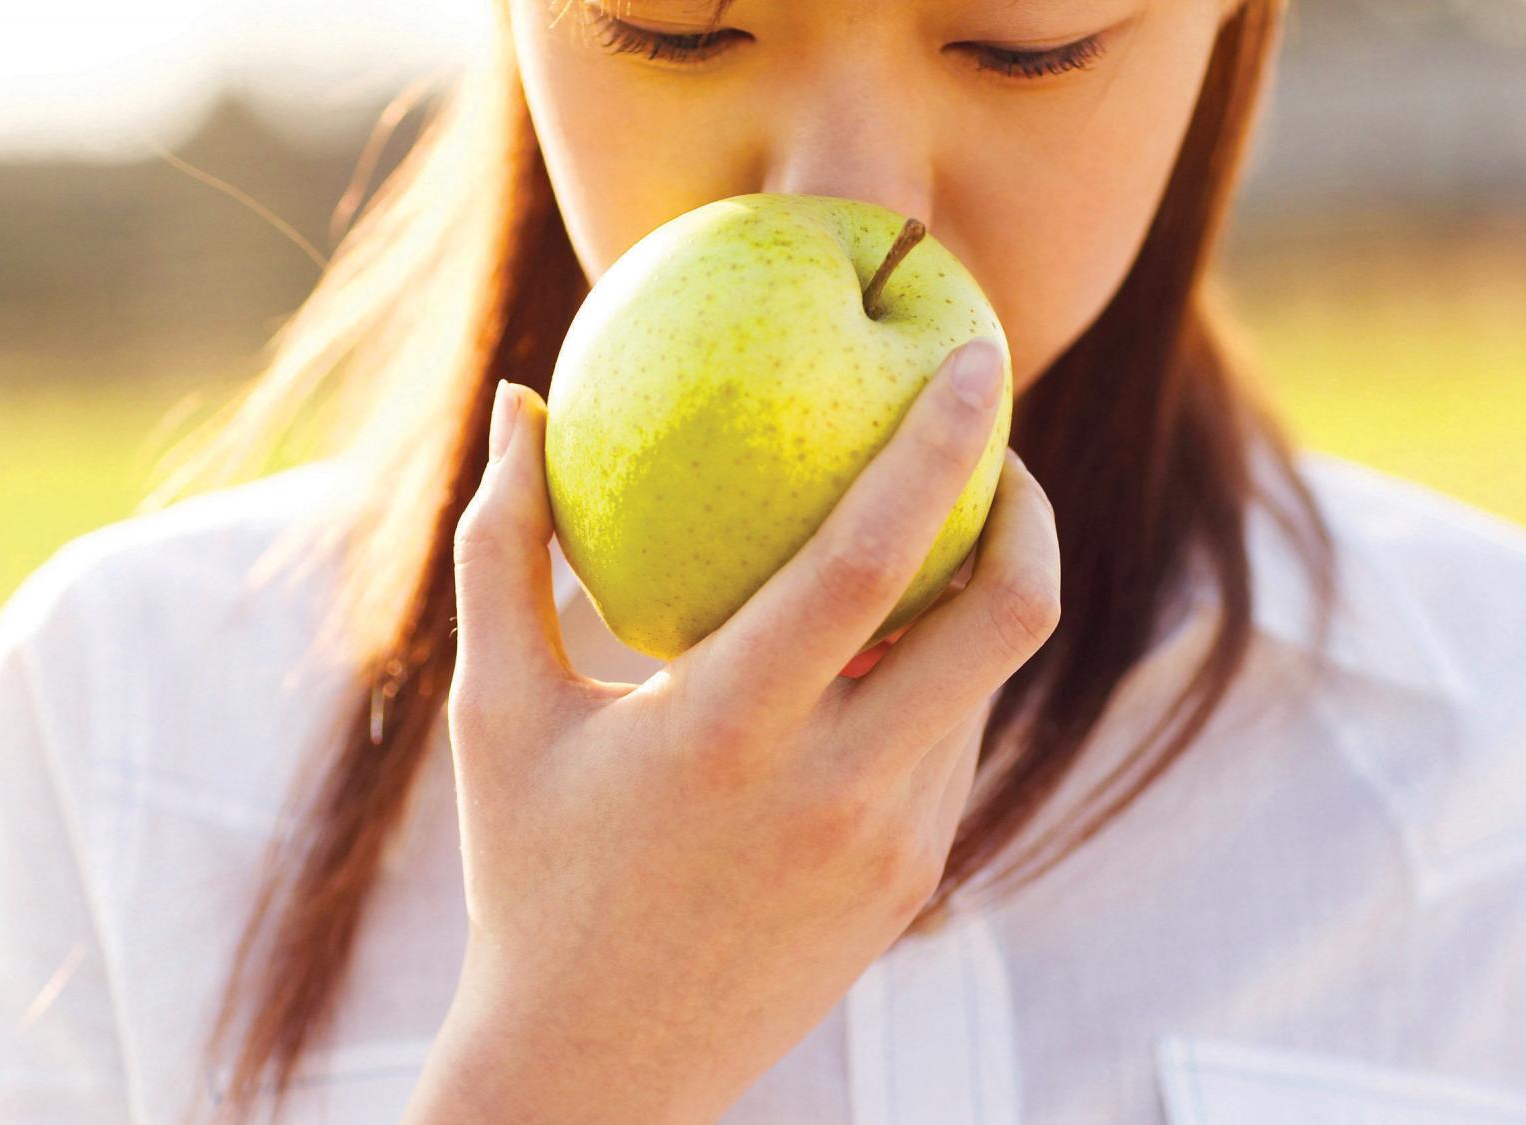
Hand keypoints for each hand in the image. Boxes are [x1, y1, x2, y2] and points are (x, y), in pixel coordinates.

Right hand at [405, 338, 1059, 1124]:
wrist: (596, 1071)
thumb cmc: (528, 875)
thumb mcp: (496, 712)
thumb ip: (503, 547)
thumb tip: (524, 404)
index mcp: (727, 732)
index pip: (876, 560)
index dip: (943, 445)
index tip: (977, 357)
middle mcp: (836, 791)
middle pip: (1008, 618)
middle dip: (1029, 507)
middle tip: (993, 441)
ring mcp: (892, 848)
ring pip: (987, 681)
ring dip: (978, 590)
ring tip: (926, 533)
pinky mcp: (914, 885)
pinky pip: (955, 745)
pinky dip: (938, 675)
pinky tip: (879, 650)